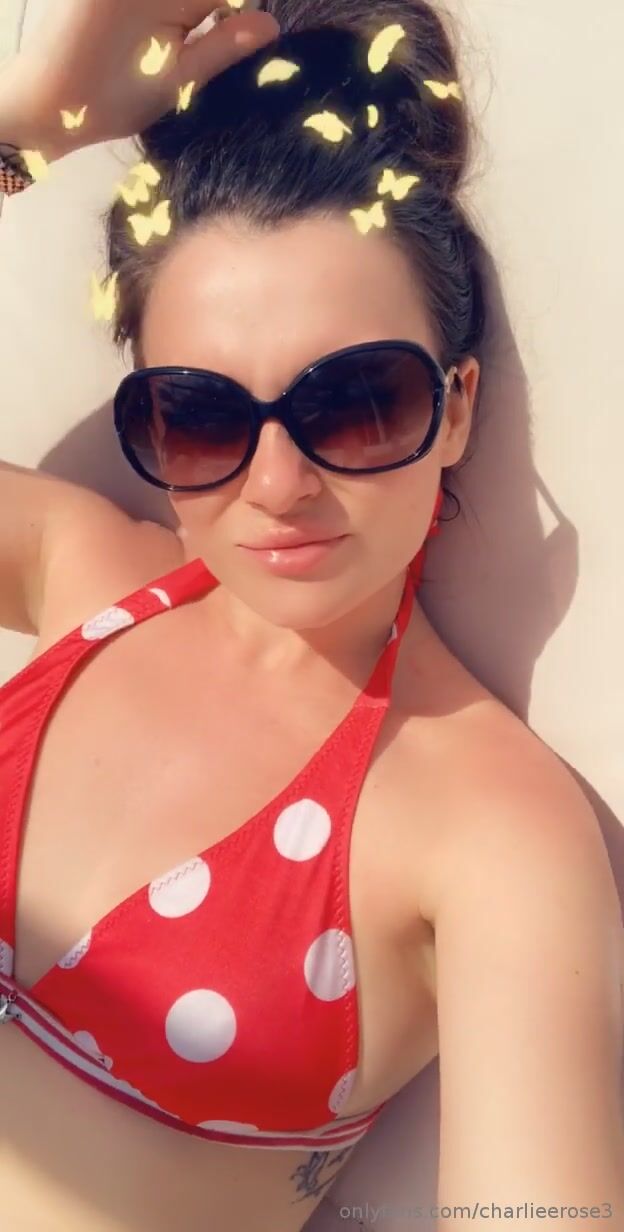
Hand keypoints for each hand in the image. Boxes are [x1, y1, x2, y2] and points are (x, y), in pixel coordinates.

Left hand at [2, 0, 278, 159]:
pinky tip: (157, 39)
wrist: (42, 101)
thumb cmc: (110, 103)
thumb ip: (224, 47)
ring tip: (184, 43)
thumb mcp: (176, 82)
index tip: (254, 34)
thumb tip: (271, 25)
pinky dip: (168, 13)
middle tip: (213, 42)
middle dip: (215, 11)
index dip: (242, 10)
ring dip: (196, 13)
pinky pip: (157, 1)